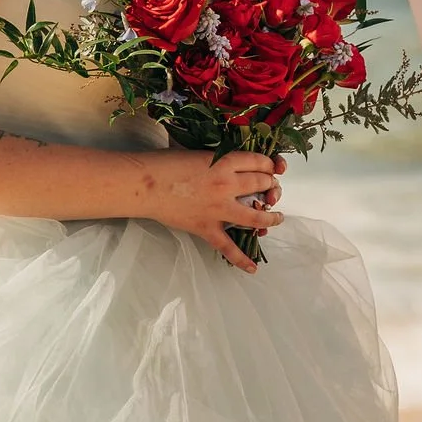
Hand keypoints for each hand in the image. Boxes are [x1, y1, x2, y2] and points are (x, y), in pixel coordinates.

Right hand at [141, 149, 285, 272]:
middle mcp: (227, 185)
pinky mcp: (207, 228)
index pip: (258, 162)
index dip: (269, 165)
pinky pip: (228, 247)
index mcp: (224, 162)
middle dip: (270, 186)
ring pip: (255, 217)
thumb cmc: (165, 164)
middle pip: (261, 185)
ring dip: (271, 218)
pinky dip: (241, 259)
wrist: (144, 184)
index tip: (271, 168)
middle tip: (271, 189)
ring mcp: (218, 209)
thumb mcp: (198, 153)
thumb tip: (232, 166)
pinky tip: (253, 268)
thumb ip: (218, 160)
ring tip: (277, 218)